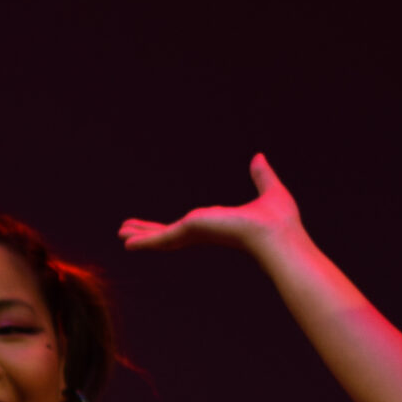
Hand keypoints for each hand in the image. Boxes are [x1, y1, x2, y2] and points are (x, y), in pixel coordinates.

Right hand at [119, 154, 304, 259]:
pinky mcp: (191, 232)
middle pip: (170, 234)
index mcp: (219, 226)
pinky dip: (143, 241)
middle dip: (149, 234)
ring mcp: (196, 234)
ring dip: (141, 237)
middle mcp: (205, 232)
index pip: (189, 228)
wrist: (275, 233)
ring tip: (121, 236)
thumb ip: (261, 176)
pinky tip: (127, 243)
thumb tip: (259, 158)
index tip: (158, 230)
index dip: (171, 229)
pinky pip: (161, 238)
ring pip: (162, 237)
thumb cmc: (280, 220)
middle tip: (128, 234)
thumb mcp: (268, 190)